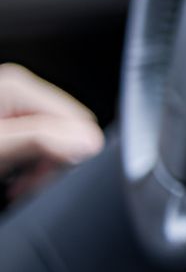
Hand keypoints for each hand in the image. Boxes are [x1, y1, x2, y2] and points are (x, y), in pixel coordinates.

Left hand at [0, 64, 103, 202]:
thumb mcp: (0, 149)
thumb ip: (42, 140)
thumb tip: (91, 141)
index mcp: (21, 87)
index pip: (80, 120)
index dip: (70, 152)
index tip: (43, 175)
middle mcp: (21, 92)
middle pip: (69, 132)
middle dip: (55, 162)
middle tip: (27, 182)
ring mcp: (15, 108)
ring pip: (56, 142)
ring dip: (40, 169)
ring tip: (17, 183)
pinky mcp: (11, 124)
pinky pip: (40, 144)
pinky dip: (30, 165)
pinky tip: (13, 177)